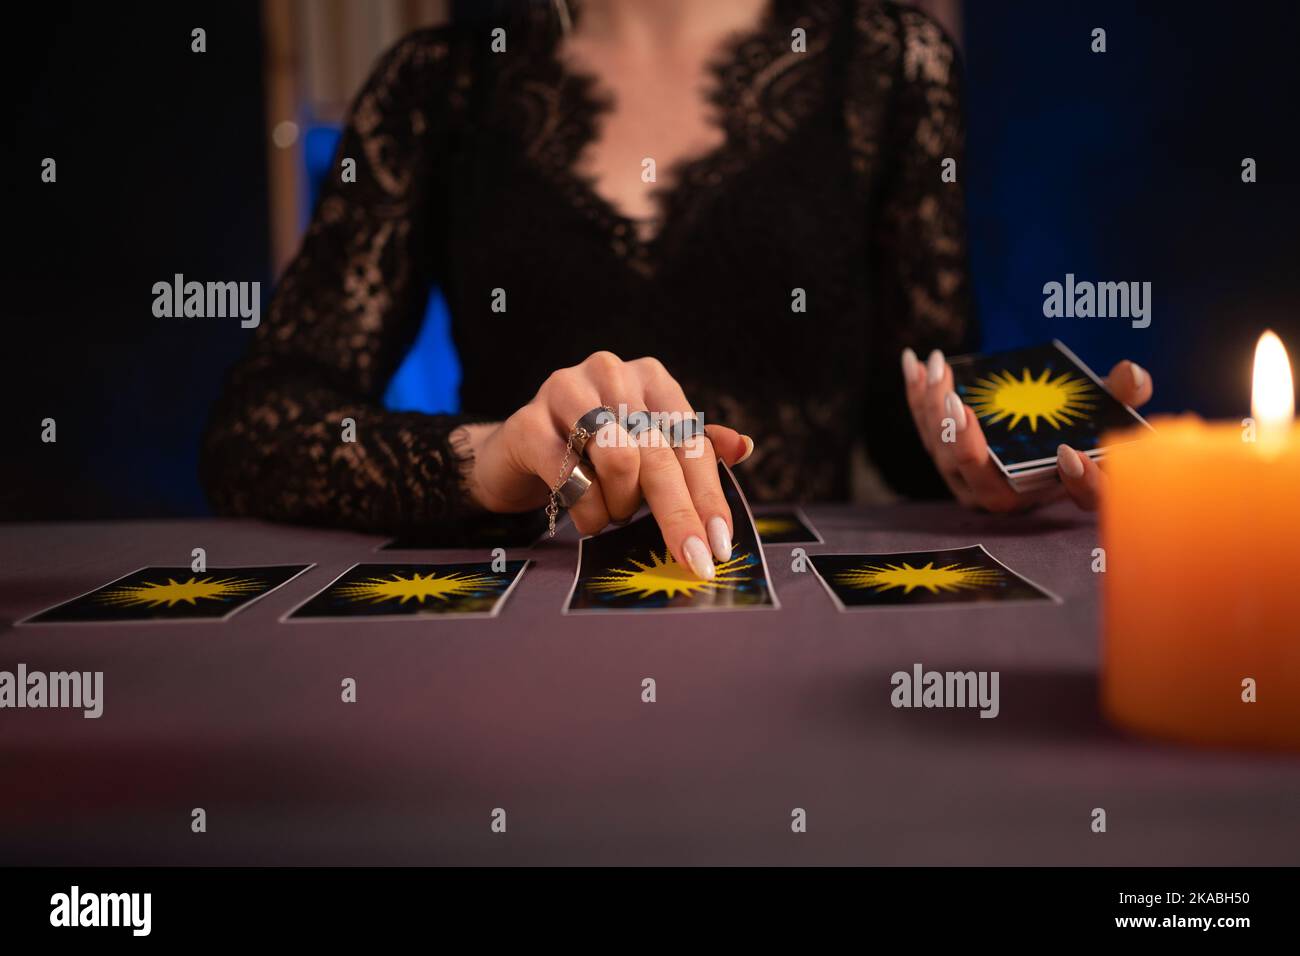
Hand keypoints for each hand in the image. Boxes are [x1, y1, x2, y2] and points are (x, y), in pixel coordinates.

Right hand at [454, 351, 752, 578]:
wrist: (517, 450)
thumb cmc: (594, 452)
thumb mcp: (648, 447)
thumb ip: (693, 449)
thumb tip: (744, 447)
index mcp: (650, 377)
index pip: (690, 441)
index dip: (708, 496)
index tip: (721, 543)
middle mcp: (610, 373)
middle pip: (658, 454)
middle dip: (679, 515)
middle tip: (692, 560)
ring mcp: (565, 392)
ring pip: (618, 461)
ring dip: (621, 505)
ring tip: (614, 513)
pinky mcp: (527, 423)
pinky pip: (571, 478)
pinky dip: (588, 511)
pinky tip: (589, 518)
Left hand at [902, 348, 1152, 511]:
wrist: (1034, 432)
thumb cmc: (1075, 424)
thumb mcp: (1106, 410)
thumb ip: (1123, 395)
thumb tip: (1134, 374)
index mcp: (1062, 491)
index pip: (1079, 497)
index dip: (1079, 482)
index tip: (1073, 453)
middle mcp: (1012, 496)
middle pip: (982, 478)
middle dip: (965, 443)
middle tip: (958, 404)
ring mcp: (971, 481)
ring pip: (944, 453)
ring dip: (934, 410)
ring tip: (939, 369)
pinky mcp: (947, 459)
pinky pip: (928, 429)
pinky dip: (918, 396)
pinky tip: (913, 362)